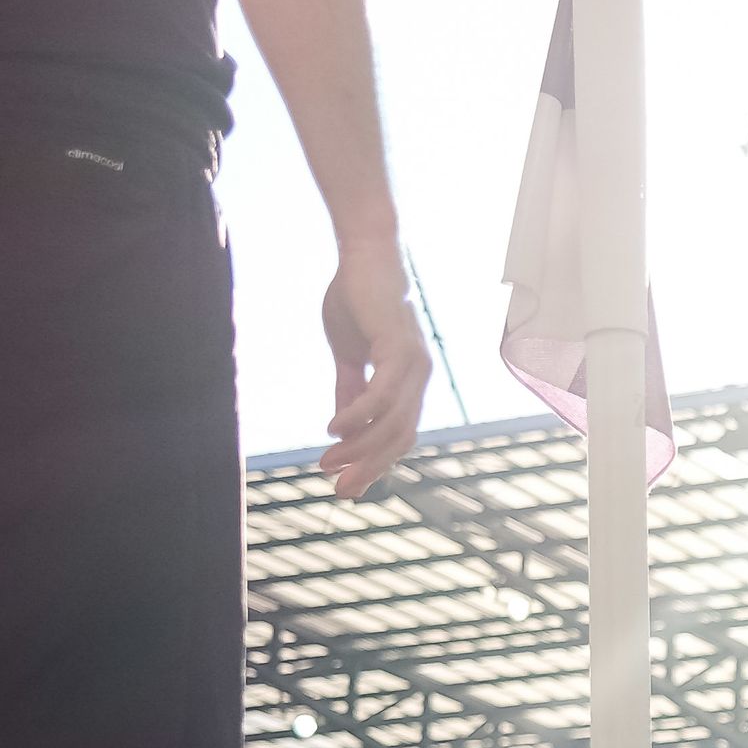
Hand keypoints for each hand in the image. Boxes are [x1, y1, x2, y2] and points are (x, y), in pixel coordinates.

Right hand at [319, 244, 431, 499]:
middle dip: (368, 468)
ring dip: (359, 448)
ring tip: (328, 463)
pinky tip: (333, 430)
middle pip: (399, 437)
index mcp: (409, 382)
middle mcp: (419, 377)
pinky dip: (358, 416)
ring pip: (391, 421)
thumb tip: (343, 428)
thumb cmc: (357, 300)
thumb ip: (350, 390)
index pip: (398, 435)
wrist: (363, 255)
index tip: (347, 484)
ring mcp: (413, 363)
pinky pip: (380, 393)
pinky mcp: (398, 347)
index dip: (375, 462)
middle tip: (339, 492)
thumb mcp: (350, 355)